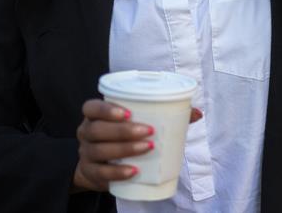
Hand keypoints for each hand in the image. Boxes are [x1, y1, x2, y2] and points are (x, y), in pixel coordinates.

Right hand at [72, 99, 202, 192]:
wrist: (99, 166)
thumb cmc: (122, 137)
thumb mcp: (135, 122)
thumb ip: (164, 115)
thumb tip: (196, 113)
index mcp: (94, 116)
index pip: (91, 107)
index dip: (106, 109)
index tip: (128, 112)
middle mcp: (85, 132)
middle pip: (97, 129)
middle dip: (123, 130)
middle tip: (148, 131)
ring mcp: (85, 153)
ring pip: (99, 150)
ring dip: (125, 149)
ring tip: (147, 147)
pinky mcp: (90, 173)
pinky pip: (101, 173)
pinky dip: (118, 172)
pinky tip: (134, 171)